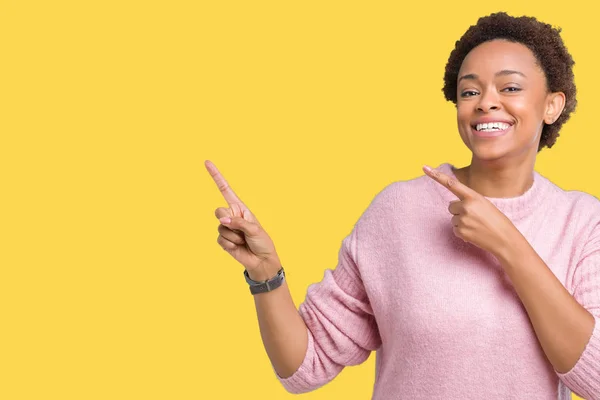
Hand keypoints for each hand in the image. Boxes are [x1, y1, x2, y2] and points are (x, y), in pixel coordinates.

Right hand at [205, 160, 280, 279]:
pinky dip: (229, 244)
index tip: (207, 162)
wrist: (261, 260)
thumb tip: (222, 221)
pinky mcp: (223, 240)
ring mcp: (227, 228)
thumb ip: (238, 223)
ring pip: (220, 227)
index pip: (225, 190)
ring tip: (243, 241)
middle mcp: (232, 216)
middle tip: (240, 230)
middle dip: (228, 221)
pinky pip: (220, 239)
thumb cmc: (262, 242)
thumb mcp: (254, 229)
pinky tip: (238, 247)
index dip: (216, 176)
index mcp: (240, 208)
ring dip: (233, 236)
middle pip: (219, 211)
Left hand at [422, 165, 517, 257]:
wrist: (505, 239)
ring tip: (477, 226)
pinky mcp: (460, 231)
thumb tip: (452, 205)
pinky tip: (474, 233)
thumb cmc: (496, 220)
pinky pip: (454, 229)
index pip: (452, 184)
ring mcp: (462, 219)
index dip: (437, 175)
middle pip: (451, 206)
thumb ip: (468, 201)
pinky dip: (462, 231)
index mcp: (474, 196)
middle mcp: (466, 206)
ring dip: (462, 222)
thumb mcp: (485, 204)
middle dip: (459, 211)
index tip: (424, 168)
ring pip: (453, 218)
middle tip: (475, 217)